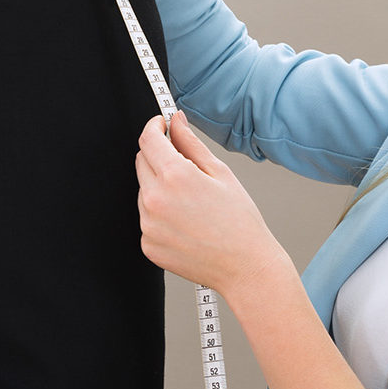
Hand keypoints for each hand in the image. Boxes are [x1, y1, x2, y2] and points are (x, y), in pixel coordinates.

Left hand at [136, 112, 290, 299]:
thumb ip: (190, 142)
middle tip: (185, 166)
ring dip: (159, 186)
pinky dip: (159, 213)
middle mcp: (154, 199)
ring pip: (143, 189)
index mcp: (174, 176)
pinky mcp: (147, 244)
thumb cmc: (239, 221)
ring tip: (191, 202)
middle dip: (158, 155)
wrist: (246, 269)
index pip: (148, 139)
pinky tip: (185, 222)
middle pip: (142, 161)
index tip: (162, 125)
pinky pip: (146, 217)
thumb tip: (175, 119)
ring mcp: (148, 225)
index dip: (155, 126)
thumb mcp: (220, 172)